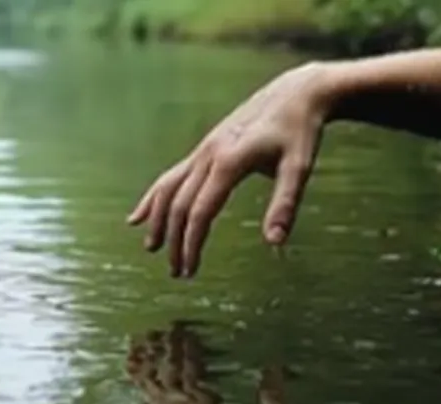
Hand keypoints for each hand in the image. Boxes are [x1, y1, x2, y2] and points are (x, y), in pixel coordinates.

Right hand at [127, 62, 333, 277]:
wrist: (295, 93)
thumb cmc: (300, 133)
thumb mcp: (299, 169)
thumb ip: (284, 206)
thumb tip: (274, 244)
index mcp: (228, 161)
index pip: (199, 211)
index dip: (191, 243)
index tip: (191, 270)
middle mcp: (208, 155)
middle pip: (179, 204)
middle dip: (174, 241)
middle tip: (178, 273)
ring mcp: (202, 151)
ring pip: (167, 188)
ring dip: (156, 220)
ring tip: (150, 248)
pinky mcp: (203, 150)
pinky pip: (171, 176)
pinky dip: (154, 197)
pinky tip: (139, 216)